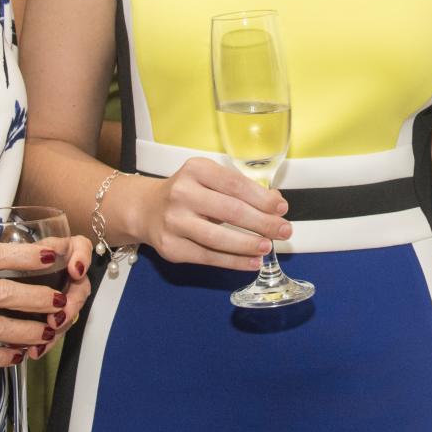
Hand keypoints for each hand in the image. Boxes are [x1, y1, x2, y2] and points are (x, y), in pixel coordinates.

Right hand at [123, 155, 291, 270]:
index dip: (262, 199)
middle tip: (284, 231)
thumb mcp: (211, 180)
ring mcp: (174, 221)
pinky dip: (234, 261)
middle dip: (262, 223)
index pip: (235, 184)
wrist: (148, 209)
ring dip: (248, 244)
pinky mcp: (171, 247)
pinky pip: (208, 257)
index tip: (282, 208)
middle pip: (230, 211)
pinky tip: (252, 261)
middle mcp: (181, 193)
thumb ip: (241, 189)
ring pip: (218, 238)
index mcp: (195, 170)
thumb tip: (276, 203)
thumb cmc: (189, 193)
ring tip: (267, 247)